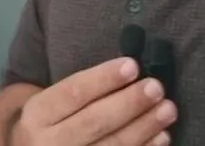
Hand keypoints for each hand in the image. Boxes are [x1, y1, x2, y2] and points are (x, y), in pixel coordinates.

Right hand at [11, 57, 177, 145]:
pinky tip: (161, 136)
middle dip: (129, 103)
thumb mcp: (51, 106)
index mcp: (37, 115)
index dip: (104, 79)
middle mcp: (48, 143)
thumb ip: (81, 92)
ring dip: (144, 127)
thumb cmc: (53, 125)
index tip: (133, 65)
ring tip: (168, 109)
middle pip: (94, 121)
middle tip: (156, 87)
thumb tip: (129, 70)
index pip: (72, 92)